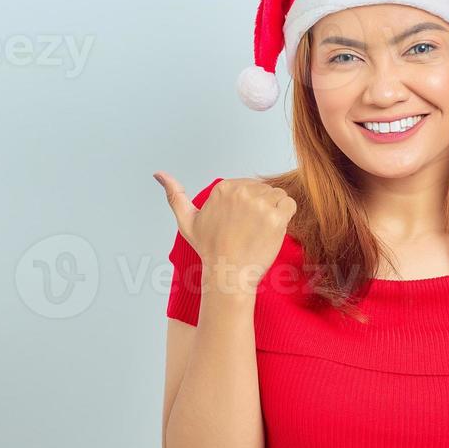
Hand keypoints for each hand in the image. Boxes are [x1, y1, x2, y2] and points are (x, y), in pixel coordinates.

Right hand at [154, 172, 296, 295]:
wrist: (228, 273)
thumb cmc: (209, 249)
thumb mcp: (187, 220)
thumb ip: (175, 194)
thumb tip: (158, 173)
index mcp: (223, 187)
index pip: (249, 185)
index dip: (249, 205)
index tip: (240, 223)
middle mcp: (241, 191)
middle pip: (264, 189)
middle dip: (261, 207)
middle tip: (249, 230)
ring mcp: (259, 204)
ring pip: (278, 196)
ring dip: (274, 211)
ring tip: (260, 230)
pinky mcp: (276, 217)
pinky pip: (290, 205)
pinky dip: (286, 216)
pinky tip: (272, 230)